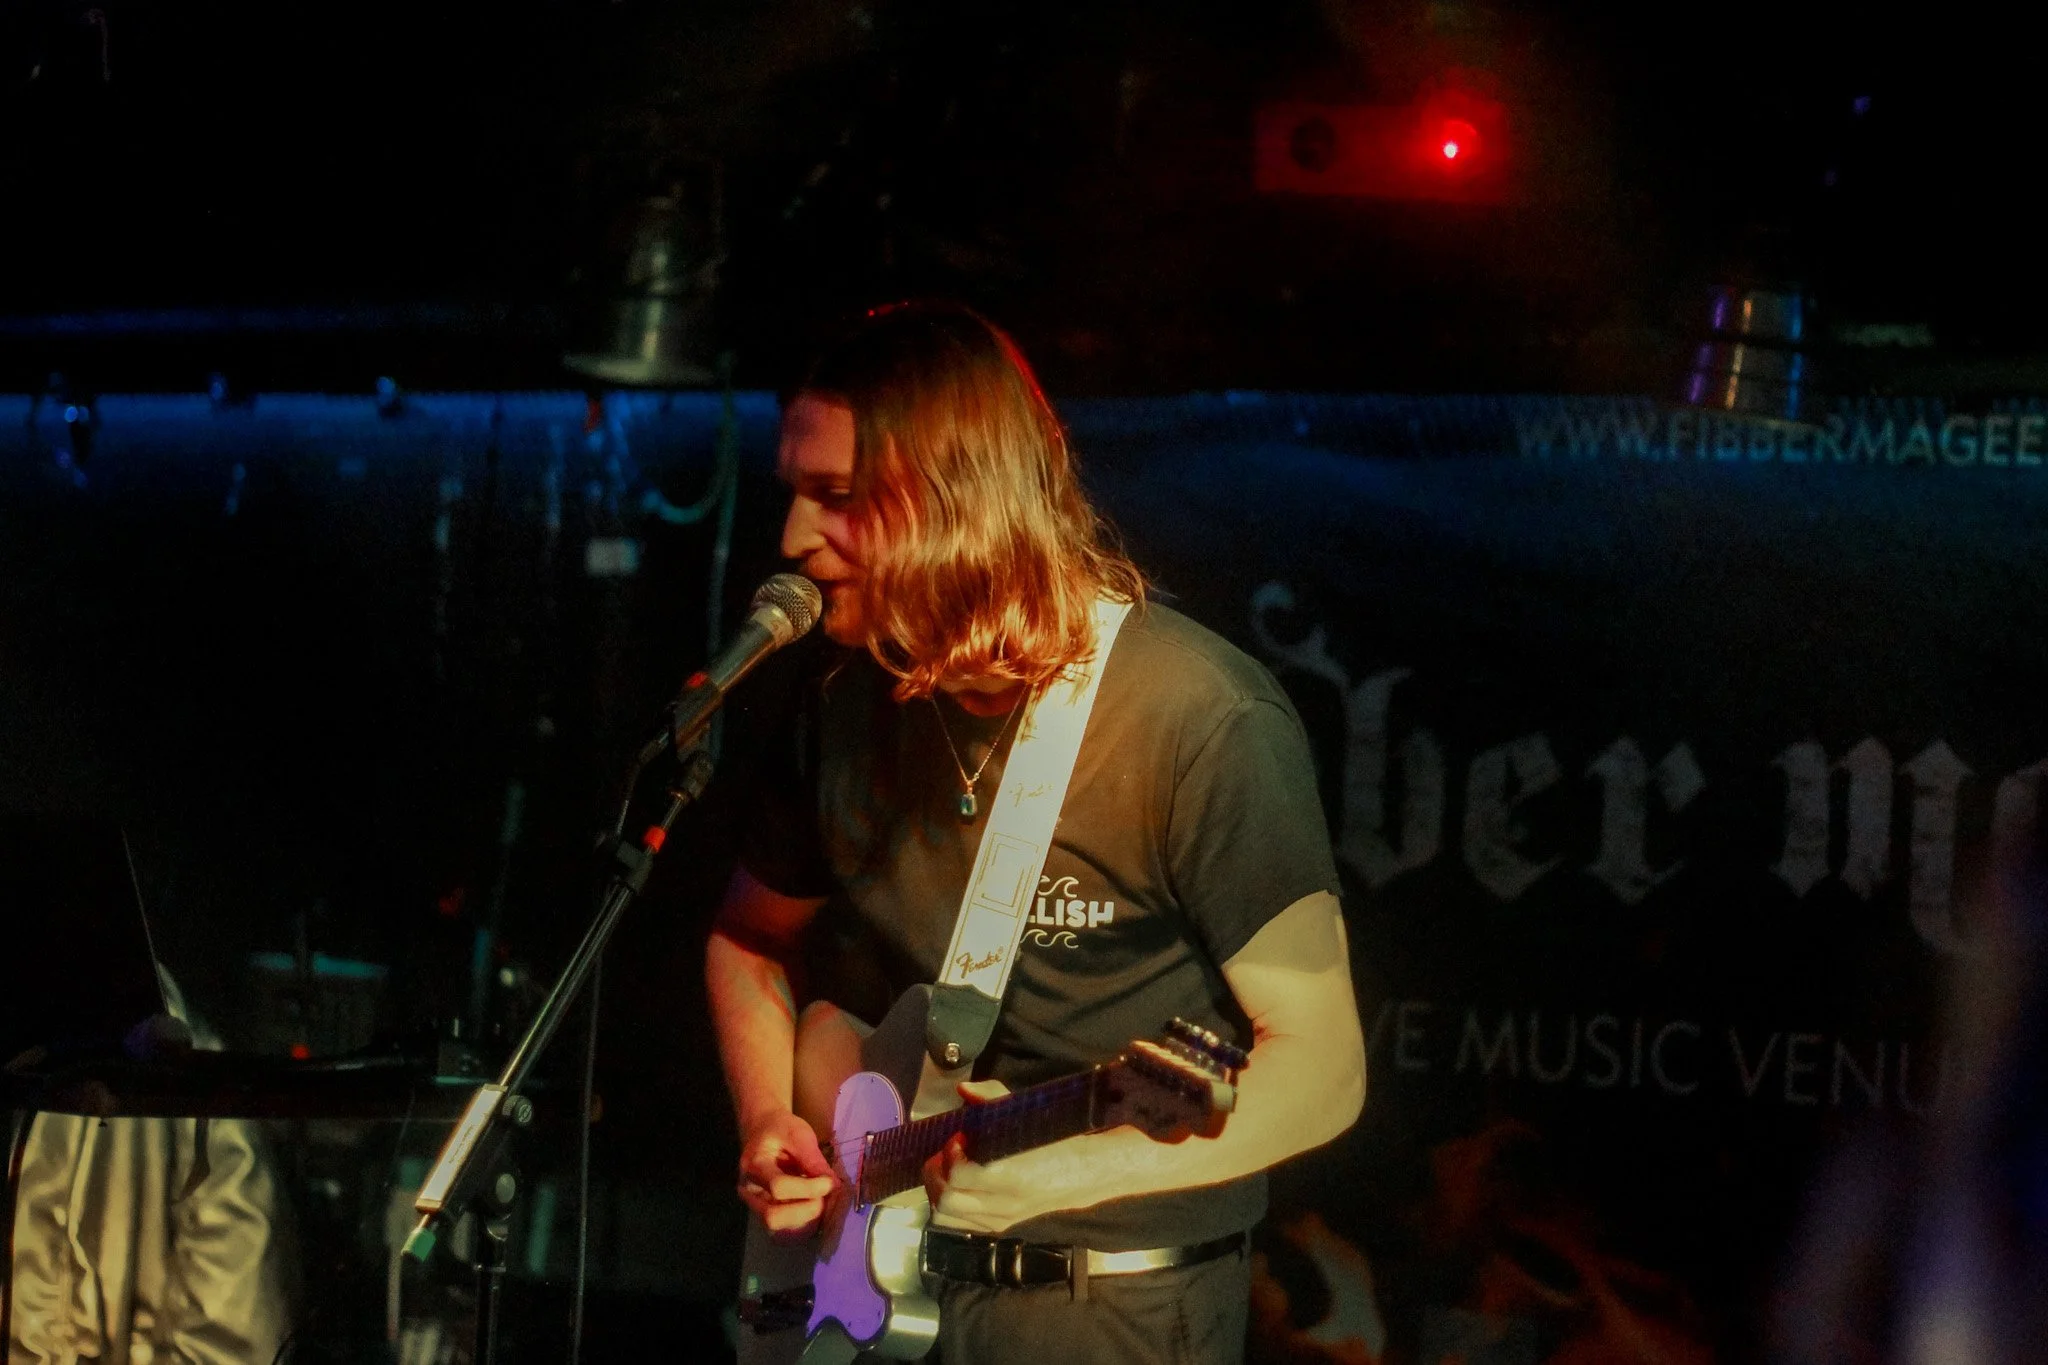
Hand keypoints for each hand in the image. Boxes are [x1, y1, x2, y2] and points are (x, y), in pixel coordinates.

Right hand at [738, 1110, 837, 1239]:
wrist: (763, 1131)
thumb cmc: (780, 1130)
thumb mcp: (799, 1134)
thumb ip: (813, 1159)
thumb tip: (833, 1185)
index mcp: (754, 1165)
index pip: (779, 1187)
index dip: (809, 1188)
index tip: (830, 1182)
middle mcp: (749, 1191)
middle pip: (773, 1218)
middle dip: (806, 1211)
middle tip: (824, 1198)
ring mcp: (754, 1206)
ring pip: (778, 1231)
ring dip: (807, 1222)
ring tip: (822, 1203)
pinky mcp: (765, 1215)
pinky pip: (783, 1234)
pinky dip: (804, 1228)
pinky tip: (816, 1212)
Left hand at [922, 1080, 1077, 1234]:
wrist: (1080, 1172)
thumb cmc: (1051, 1138)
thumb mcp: (1026, 1110)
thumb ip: (992, 1097)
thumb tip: (962, 1090)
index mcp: (1012, 1175)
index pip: (960, 1175)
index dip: (950, 1152)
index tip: (959, 1135)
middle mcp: (1003, 1203)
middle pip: (946, 1199)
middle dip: (937, 1171)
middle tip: (946, 1151)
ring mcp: (999, 1219)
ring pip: (945, 1215)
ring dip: (937, 1189)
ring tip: (946, 1168)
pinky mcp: (997, 1226)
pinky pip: (955, 1223)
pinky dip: (946, 1204)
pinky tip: (956, 1184)